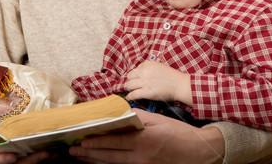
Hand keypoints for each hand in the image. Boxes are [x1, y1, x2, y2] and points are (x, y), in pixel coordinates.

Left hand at [69, 109, 223, 163]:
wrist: (198, 152)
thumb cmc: (178, 132)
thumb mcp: (157, 119)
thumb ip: (135, 116)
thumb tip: (116, 112)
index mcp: (143, 139)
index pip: (114, 141)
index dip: (96, 142)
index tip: (82, 140)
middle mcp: (141, 156)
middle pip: (110, 156)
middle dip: (89, 153)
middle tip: (73, 151)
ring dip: (95, 161)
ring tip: (81, 158)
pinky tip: (99, 163)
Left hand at [123, 61, 190, 105]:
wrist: (180, 85)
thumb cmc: (172, 77)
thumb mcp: (159, 66)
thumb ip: (149, 68)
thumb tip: (141, 73)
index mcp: (147, 64)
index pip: (136, 69)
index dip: (136, 75)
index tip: (137, 79)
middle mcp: (144, 72)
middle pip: (129, 76)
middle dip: (130, 80)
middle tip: (131, 85)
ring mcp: (144, 82)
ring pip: (128, 84)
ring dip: (128, 88)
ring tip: (129, 90)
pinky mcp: (146, 92)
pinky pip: (133, 94)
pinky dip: (129, 96)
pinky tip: (129, 98)